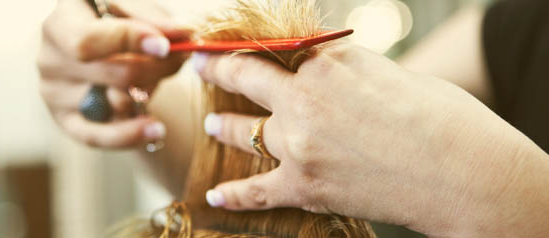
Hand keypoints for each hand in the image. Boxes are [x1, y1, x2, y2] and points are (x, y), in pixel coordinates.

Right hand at [38, 0, 188, 147]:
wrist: (100, 47)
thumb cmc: (115, 17)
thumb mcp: (128, 5)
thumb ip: (150, 17)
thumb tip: (180, 35)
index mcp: (59, 21)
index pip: (87, 41)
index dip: (129, 43)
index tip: (165, 46)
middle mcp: (49, 57)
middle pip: (114, 75)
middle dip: (157, 67)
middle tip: (181, 58)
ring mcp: (54, 92)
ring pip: (116, 104)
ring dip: (148, 91)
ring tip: (157, 75)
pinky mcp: (64, 119)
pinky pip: (97, 137)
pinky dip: (130, 135)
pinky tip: (155, 130)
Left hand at [195, 43, 548, 236]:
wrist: (466, 174)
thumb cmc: (443, 118)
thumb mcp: (390, 74)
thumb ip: (344, 71)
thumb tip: (321, 69)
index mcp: (329, 62)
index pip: (275, 47)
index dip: (247, 44)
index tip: (229, 43)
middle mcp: (304, 98)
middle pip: (246, 78)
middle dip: (219, 71)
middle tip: (201, 67)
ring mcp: (299, 144)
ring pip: (245, 131)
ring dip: (225, 127)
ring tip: (213, 125)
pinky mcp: (305, 186)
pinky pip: (256, 191)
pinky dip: (234, 194)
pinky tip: (215, 195)